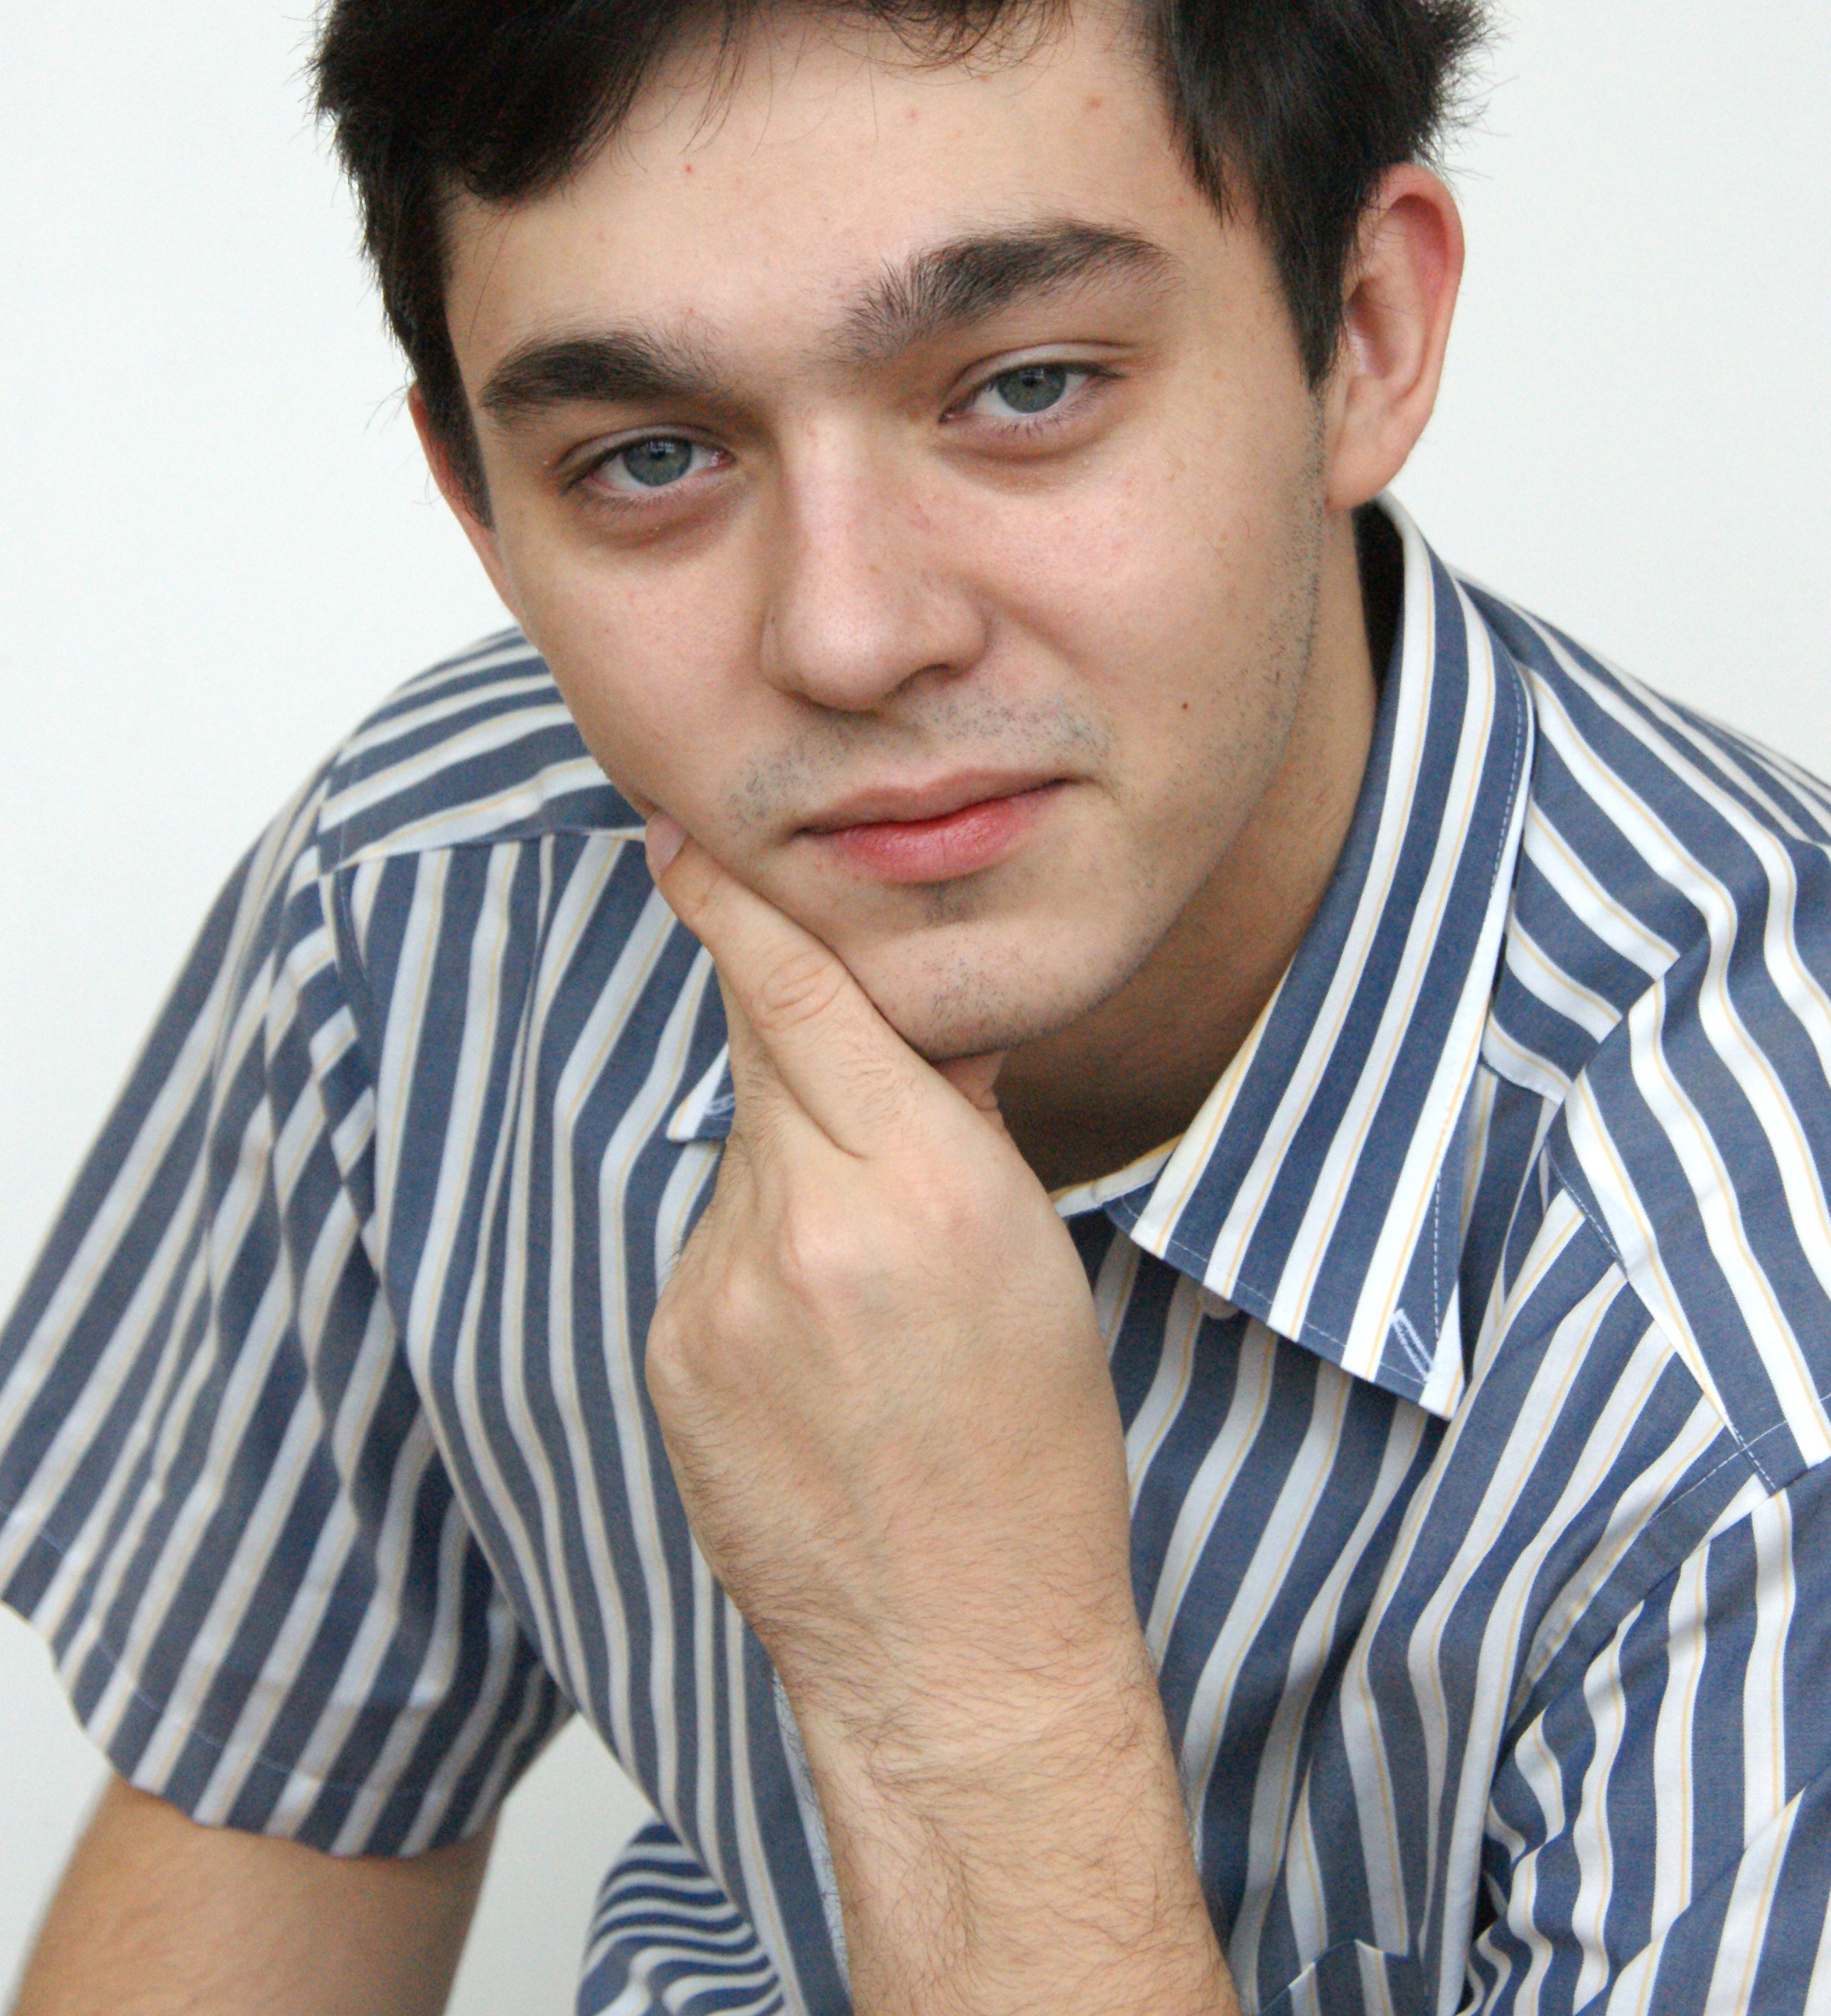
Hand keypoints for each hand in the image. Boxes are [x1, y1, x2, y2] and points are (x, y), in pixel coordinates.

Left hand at [643, 821, 1234, 2015]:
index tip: (678, 840)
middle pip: (762, 1051)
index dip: (735, 906)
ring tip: (864, 1283)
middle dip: (784, 1019)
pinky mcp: (671, 1354)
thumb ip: (953, 1119)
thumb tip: (909, 1011)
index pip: (802, 996)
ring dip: (791, 1166)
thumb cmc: (1034, 1458)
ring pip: (741, 1154)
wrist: (957, 1652)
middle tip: (795, 991)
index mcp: (923, 1186)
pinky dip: (755, 1253)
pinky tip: (814, 1346)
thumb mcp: (1033, 1257)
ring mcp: (721, 1296)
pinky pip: (709, 1245)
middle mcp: (806, 1227)